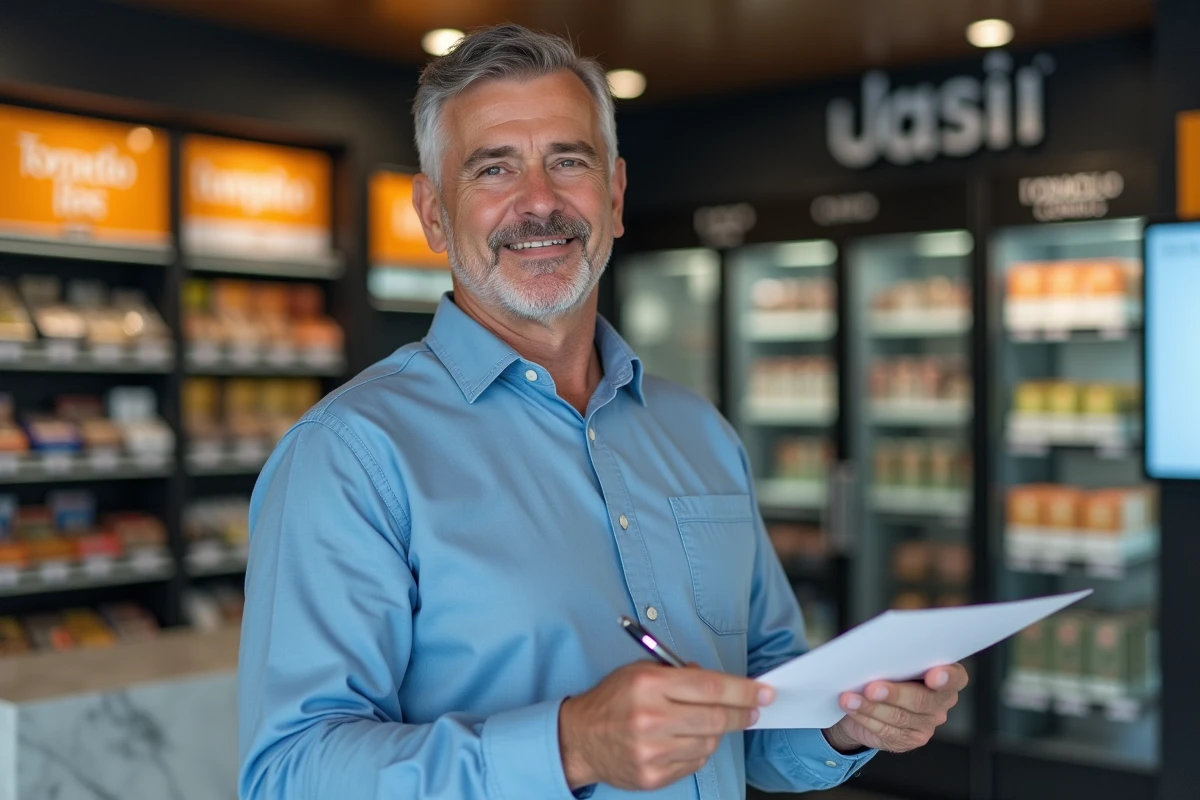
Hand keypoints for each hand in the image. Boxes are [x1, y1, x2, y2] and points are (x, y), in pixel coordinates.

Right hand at [558, 661, 773, 790]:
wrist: (580, 738)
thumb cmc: (613, 700)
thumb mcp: (640, 671)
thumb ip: (679, 673)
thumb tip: (719, 684)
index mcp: (648, 684)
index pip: (709, 687)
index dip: (742, 691)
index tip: (763, 693)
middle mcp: (650, 717)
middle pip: (715, 718)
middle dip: (742, 714)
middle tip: (752, 710)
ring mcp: (651, 751)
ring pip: (708, 743)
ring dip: (717, 732)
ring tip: (708, 723)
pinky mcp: (652, 775)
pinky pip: (694, 764)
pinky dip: (699, 751)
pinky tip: (687, 740)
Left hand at [824, 664, 968, 753]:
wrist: (870, 699)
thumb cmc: (884, 668)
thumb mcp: (891, 654)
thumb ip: (894, 650)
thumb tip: (876, 644)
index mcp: (945, 675)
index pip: (956, 677)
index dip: (947, 676)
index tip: (933, 675)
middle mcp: (940, 702)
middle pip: (922, 700)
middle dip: (894, 693)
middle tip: (871, 687)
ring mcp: (926, 723)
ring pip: (899, 717)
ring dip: (870, 707)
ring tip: (849, 698)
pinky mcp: (908, 739)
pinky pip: (885, 730)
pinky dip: (864, 717)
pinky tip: (850, 708)